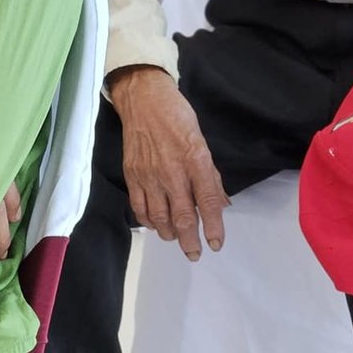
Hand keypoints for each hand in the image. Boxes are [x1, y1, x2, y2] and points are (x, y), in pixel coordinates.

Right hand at [109, 65, 228, 259]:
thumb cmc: (177, 117)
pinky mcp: (132, 173)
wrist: (143, 99)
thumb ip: (211, 176)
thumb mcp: (202, 142)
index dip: (214, 227)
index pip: (208, 202)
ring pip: (159, 216)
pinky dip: (147, 220)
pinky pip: (138, 206)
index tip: (217, 243)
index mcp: (196, 161)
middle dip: (190, 240)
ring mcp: (149, 174)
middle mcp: (173, 171)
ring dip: (169, 233)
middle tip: (194, 253)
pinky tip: (154, 224)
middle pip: (183, 216)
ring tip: (175, 239)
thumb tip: (220, 203)